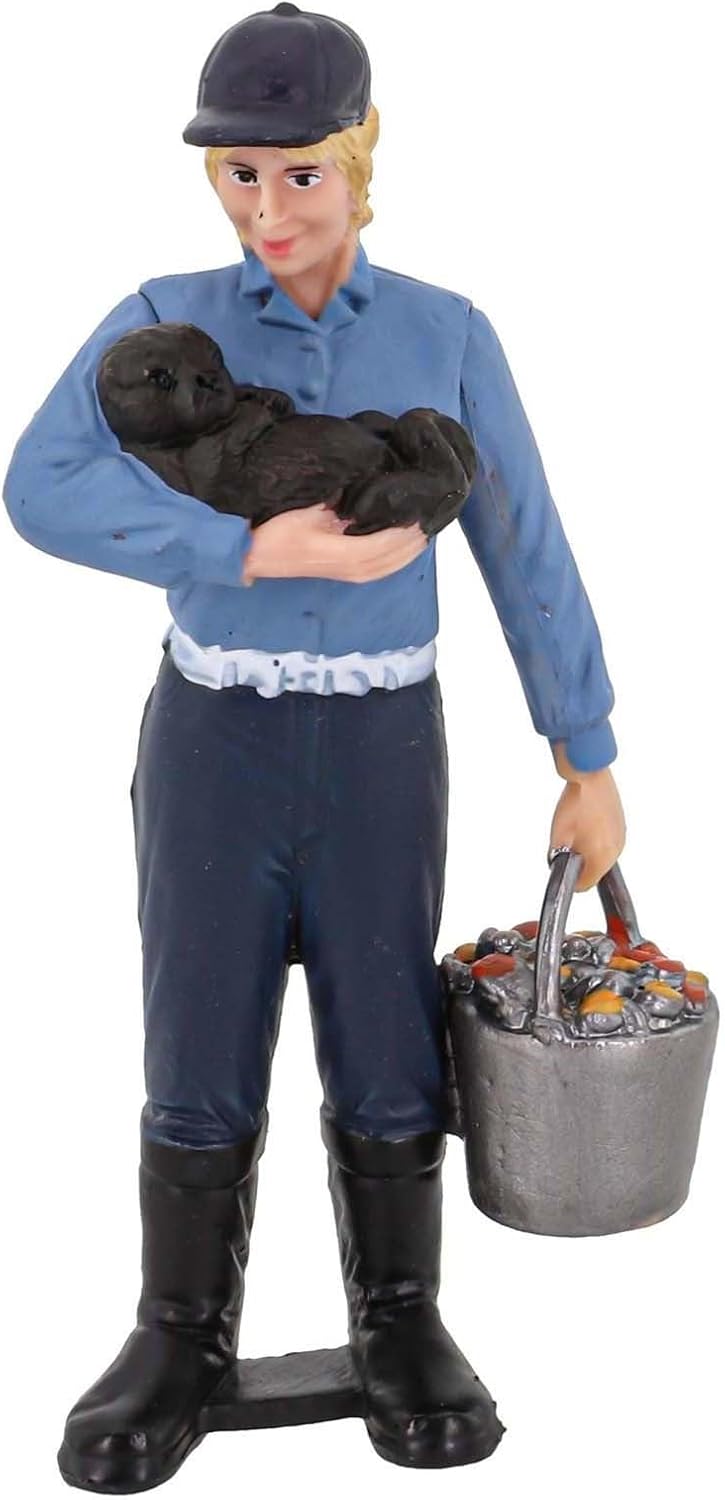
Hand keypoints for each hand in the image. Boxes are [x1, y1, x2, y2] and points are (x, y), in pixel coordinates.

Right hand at [241, 503, 427, 583]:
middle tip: (434, 514)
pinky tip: (406, 545)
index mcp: (343, 552)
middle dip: (415, 537)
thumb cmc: (273, 529)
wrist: (252, 554)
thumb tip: (369, 489)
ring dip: (409, 548)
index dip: (406, 527)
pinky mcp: (342, 572)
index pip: (387, 542)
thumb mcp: (307, 508)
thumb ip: (340, 502)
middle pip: (394, 556)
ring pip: (390, 565)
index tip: (422, 508)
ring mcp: (346, 573)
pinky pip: (380, 568)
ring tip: (426, 528)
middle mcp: (350, 567)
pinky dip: (397, 557)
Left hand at [550, 745, 625, 891]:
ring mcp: (621, 836)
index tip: (562, 867)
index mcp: (602, 857)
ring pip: (602, 855)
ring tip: (577, 830)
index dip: (570, 879)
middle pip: (596, 871)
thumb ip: (558, 859)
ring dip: (589, 850)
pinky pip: (608, 841)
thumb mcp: (558, 837)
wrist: (590, 776)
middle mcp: (616, 849)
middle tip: (567, 845)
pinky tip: (587, 822)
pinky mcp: (622, 824)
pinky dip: (597, 838)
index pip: (586, 885)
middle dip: (581, 863)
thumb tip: (558, 868)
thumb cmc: (575, 802)